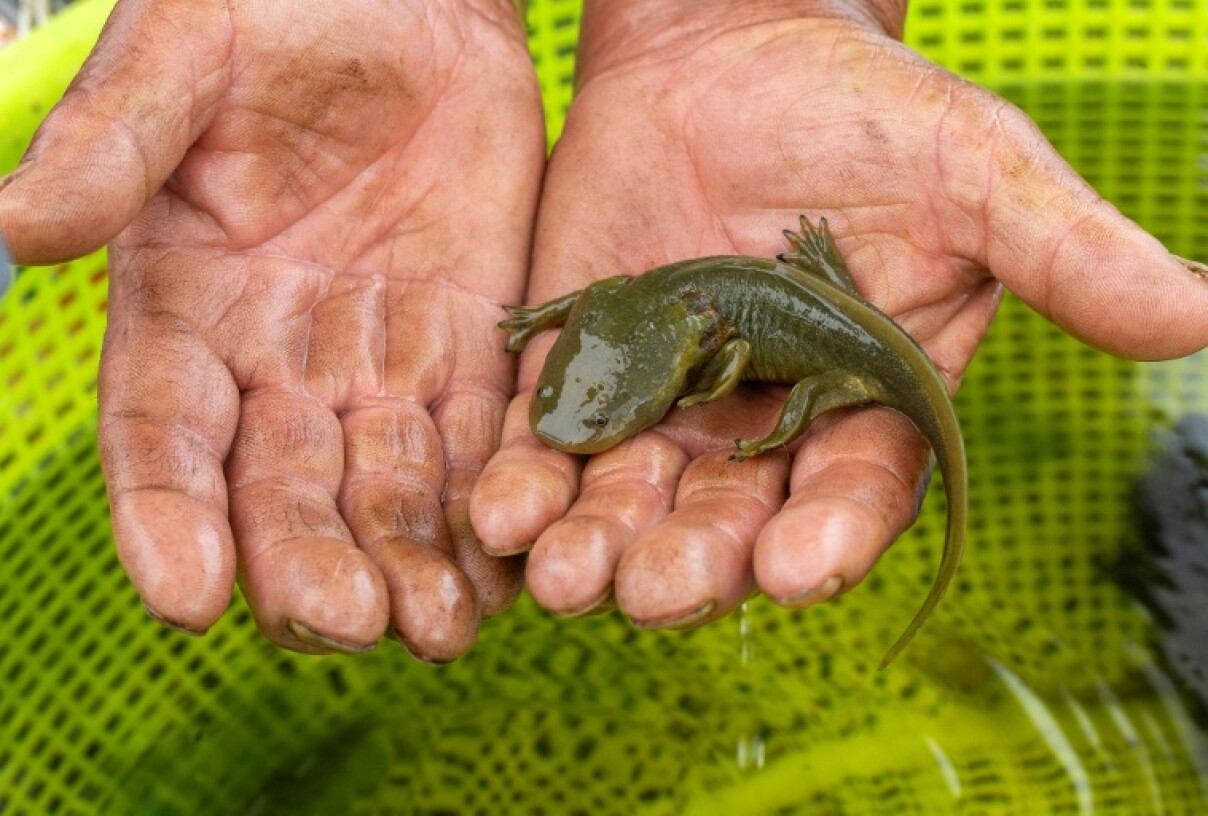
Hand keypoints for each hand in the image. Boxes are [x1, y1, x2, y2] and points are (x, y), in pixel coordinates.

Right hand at [0, 0, 543, 659]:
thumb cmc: (273, 10)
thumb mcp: (185, 59)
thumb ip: (115, 145)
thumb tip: (12, 225)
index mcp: (185, 307)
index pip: (163, 434)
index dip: (166, 516)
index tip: (186, 598)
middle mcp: (278, 359)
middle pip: (282, 489)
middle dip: (309, 562)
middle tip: (346, 623)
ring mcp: (379, 359)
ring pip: (387, 488)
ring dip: (409, 563)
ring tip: (438, 630)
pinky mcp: (471, 342)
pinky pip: (480, 440)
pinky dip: (491, 506)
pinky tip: (504, 569)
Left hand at [471, 0, 1207, 632]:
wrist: (721, 49)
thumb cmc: (858, 105)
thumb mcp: (971, 168)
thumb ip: (1064, 248)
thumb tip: (1199, 313)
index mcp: (868, 405)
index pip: (855, 495)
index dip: (829, 538)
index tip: (798, 570)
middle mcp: (765, 429)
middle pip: (732, 524)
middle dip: (694, 562)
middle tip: (654, 586)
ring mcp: (668, 409)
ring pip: (633, 506)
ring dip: (596, 548)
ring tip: (563, 576)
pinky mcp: (585, 375)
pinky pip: (553, 446)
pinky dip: (524, 483)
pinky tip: (497, 512)